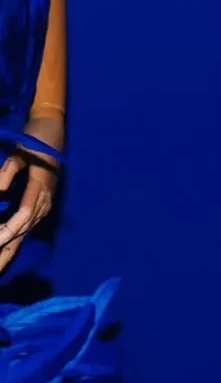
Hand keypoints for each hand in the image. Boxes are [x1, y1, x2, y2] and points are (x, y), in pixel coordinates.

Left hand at [0, 114, 64, 273]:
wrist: (53, 130)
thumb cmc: (35, 138)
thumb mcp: (20, 152)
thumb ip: (8, 171)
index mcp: (40, 188)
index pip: (23, 216)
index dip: (7, 231)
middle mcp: (44, 200)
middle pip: (23, 232)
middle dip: (6, 252)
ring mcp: (44, 204)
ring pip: (25, 233)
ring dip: (9, 251)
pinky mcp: (41, 204)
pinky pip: (27, 228)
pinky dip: (15, 242)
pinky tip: (6, 252)